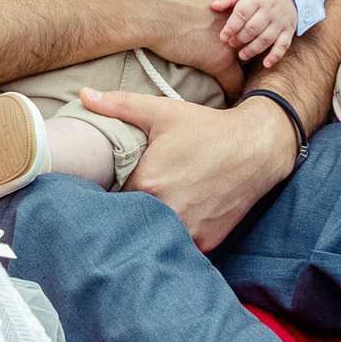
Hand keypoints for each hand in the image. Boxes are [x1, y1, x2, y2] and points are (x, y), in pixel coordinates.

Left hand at [82, 89, 297, 251]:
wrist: (257, 148)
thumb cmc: (208, 129)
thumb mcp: (163, 112)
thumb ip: (120, 105)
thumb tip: (84, 95)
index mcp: (149, 182)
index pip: (111, 199)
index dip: (107, 195)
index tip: (108, 190)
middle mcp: (167, 211)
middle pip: (131, 221)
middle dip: (126, 213)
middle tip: (128, 201)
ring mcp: (189, 230)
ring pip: (155, 237)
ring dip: (149, 228)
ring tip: (148, 214)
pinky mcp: (206, 241)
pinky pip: (180, 246)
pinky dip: (174, 237)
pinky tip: (174, 220)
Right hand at [117, 0, 254, 96]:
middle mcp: (242, 5)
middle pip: (254, 18)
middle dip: (246, 24)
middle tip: (227, 27)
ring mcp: (231, 34)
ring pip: (249, 47)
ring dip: (244, 52)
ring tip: (231, 54)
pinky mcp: (216, 59)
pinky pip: (236, 78)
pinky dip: (235, 82)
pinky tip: (231, 84)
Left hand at [212, 0, 297, 67]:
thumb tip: (214, 6)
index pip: (242, 14)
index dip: (231, 27)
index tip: (223, 37)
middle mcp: (270, 9)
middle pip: (253, 28)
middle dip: (240, 39)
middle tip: (231, 43)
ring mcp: (281, 21)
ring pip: (266, 39)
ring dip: (252, 50)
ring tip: (242, 55)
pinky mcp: (289, 30)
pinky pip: (283, 45)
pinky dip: (275, 56)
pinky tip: (265, 64)